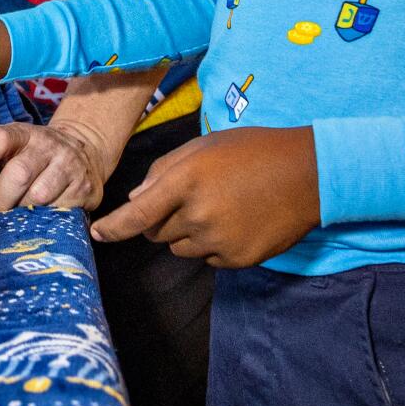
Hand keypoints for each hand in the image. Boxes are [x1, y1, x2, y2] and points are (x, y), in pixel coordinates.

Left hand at [0, 119, 114, 210]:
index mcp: (21, 132)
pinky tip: (45, 210)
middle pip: (19, 173)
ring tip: (22, 206)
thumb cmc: (31, 152)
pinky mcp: (85, 187)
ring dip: (24, 209)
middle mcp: (47, 144)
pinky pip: (59, 210)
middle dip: (0, 197)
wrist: (84, 150)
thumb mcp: (5, 145)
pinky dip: (46, 216)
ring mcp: (69, 164)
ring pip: (39, 196)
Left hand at [90, 125, 319, 268]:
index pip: (137, 215)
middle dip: (161, 219)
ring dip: (187, 233)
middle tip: (189, 198)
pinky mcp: (238, 259)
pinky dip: (212, 245)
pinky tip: (235, 221)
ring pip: (180, 248)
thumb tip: (136, 200)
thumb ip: (164, 170)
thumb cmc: (252, 152)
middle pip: (156, 232)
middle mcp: (199, 214)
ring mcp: (219, 240)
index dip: (113, 227)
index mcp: (186, 180)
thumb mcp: (204, 146)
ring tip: (219, 206)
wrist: (307, 175)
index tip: (97, 234)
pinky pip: (208, 259)